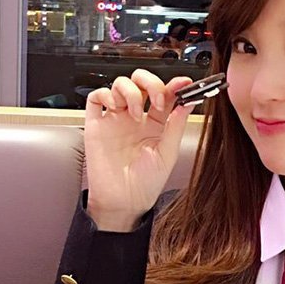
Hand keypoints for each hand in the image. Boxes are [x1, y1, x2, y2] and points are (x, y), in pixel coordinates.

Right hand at [83, 69, 194, 230]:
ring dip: (130, 91)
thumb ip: (176, 125)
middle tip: (157, 99)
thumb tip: (188, 102)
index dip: (174, 85)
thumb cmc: (146, 183)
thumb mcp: (168, 154)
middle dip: (150, 82)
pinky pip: (96, 97)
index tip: (184, 83)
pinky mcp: (97, 124)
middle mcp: (136, 117)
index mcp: (157, 123)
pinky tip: (116, 109)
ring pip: (119, 84)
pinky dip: (106, 95)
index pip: (165, 94)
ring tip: (135, 113)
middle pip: (141, 81)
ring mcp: (116, 119)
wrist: (123, 201)